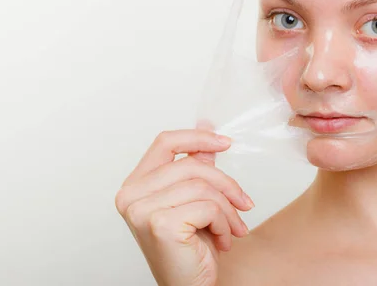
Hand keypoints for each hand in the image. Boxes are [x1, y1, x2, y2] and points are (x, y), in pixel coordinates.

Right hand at [115, 129, 253, 285]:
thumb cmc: (191, 248)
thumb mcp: (195, 199)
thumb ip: (197, 164)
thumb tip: (208, 127)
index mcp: (135, 184)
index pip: (165, 142)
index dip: (197, 137)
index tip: (226, 142)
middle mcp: (130, 195)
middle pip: (190, 163)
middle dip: (226, 183)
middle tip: (245, 203)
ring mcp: (141, 209)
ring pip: (202, 185)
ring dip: (228, 209)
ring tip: (234, 228)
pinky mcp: (160, 224)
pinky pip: (207, 206)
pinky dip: (225, 223)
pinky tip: (224, 240)